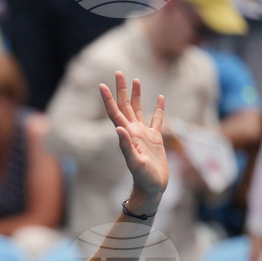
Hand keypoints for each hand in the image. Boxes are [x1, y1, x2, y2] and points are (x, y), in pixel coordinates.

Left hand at [99, 72, 168, 213]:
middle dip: (121, 90)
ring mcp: (144, 134)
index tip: (101, 85)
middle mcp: (133, 131)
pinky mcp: (155, 139)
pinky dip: (159, 108)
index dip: (108, 99)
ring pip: (138, 110)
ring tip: (136, 80)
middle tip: (118, 72)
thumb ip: (126, 146)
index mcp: (126, 135)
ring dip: (136, 95)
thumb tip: (119, 128)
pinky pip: (157, 120)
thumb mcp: (134, 163)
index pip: (115, 113)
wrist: (152, 188)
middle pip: (125, 106)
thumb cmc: (143, 178)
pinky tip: (160, 97)